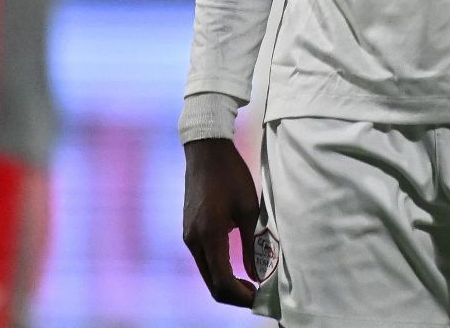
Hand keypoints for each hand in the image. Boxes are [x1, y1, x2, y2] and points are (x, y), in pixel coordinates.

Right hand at [181, 137, 262, 305]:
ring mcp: (189, 236)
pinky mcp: (189, 231)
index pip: (222, 282)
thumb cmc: (231, 175)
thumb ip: (253, 245)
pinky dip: (220, 270)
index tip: (260, 297)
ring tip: (251, 282)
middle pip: (212, 284)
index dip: (242, 297)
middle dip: (235, 295)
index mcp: (209, 234)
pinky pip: (204, 260)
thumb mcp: (249, 209)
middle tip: (258, 294)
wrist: (206, 151)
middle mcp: (194, 240)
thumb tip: (259, 275)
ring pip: (207, 273)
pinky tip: (237, 266)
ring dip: (227, 284)